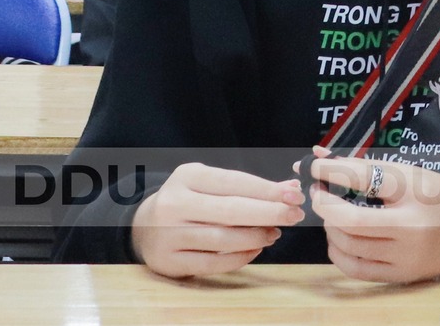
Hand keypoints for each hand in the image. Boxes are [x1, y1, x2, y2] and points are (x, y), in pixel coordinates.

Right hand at [130, 162, 304, 278]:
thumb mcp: (210, 184)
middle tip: (295, 214)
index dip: (267, 190)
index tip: (295, 194)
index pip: (234, 182)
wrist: (143, 224)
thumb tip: (290, 188)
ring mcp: (168, 234)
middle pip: (230, 210)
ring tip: (275, 233)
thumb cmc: (188, 200)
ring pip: (222, 238)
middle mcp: (174, 203)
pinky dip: (239, 257)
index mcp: (187, 176)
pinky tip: (255, 249)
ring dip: (256, 236)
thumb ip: (246, 187)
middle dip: (269, 212)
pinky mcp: (168, 261)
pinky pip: (212, 263)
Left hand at [308, 147, 439, 283]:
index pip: (364, 178)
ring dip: (330, 227)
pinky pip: (355, 268)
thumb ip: (366, 167)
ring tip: (332, 213)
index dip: (333, 171)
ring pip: (348, 244)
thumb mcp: (409, 174)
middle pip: (349, 219)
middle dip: (325, 204)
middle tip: (319, 192)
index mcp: (414, 194)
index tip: (315, 165)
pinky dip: (338, 252)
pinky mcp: (400, 274)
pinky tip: (338, 238)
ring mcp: (404, 255)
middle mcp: (409, 228)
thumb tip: (322, 157)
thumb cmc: (437, 196)